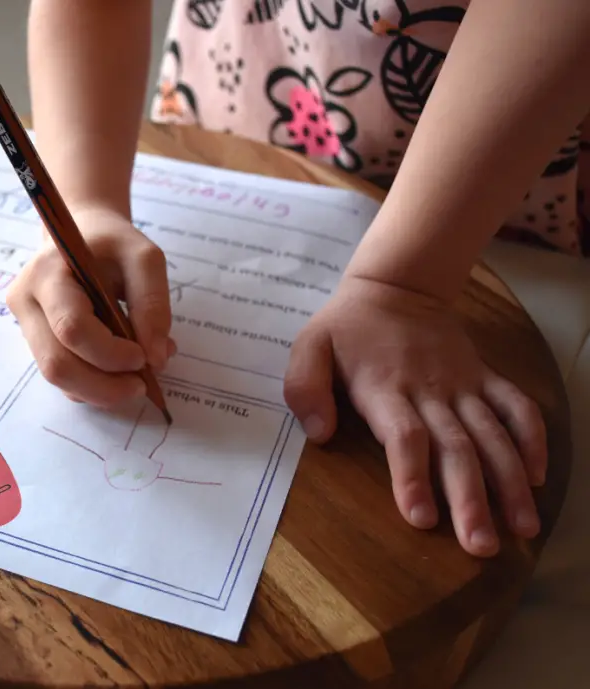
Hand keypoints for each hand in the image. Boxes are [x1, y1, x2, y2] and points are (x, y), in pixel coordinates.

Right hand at [7, 205, 175, 407]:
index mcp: (46, 275)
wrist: (84, 236)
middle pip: (56, 364)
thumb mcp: (144, 258)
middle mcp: (26, 303)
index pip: (71, 328)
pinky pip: (63, 379)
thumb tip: (155, 359)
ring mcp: (26, 326)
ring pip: (58, 379)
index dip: (109, 353)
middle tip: (142, 386)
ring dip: (101, 390)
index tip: (143, 357)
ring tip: (136, 378)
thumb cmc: (113, 244)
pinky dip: (95, 386)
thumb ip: (153, 304)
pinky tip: (118, 372)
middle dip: (103, 386)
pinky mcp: (37, 343)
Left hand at [283, 276, 546, 556]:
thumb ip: (305, 388)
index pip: (404, 437)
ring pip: (493, 435)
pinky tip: (538, 477)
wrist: (395, 286)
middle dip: (470, 499)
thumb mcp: (309, 347)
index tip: (422, 519)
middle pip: (456, 448)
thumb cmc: (345, 327)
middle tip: (480, 546)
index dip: (412, 477)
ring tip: (523, 529)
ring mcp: (463, 384)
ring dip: (509, 482)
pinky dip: (532, 438)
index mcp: (384, 388)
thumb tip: (320, 434)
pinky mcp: (484, 377)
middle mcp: (430, 390)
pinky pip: (517, 406)